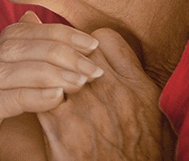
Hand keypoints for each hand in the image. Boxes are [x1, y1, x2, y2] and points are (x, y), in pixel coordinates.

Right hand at [0, 12, 102, 160]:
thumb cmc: (27, 146)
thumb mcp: (41, 103)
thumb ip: (46, 71)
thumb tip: (52, 31)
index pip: (16, 35)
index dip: (52, 33)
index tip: (90, 43)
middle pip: (9, 48)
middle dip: (55, 51)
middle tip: (91, 66)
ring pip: (2, 71)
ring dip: (47, 72)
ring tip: (81, 81)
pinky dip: (28, 96)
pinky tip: (56, 98)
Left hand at [38, 28, 174, 160]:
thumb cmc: (141, 155)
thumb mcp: (155, 117)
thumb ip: (139, 80)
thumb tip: (121, 53)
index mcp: (139, 87)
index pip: (104, 39)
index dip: (89, 44)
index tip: (83, 56)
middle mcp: (113, 92)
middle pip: (75, 50)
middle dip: (64, 55)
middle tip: (59, 67)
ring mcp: (86, 108)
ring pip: (53, 68)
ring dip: (47, 73)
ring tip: (44, 81)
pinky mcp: (62, 128)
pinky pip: (39, 94)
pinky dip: (33, 94)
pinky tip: (34, 100)